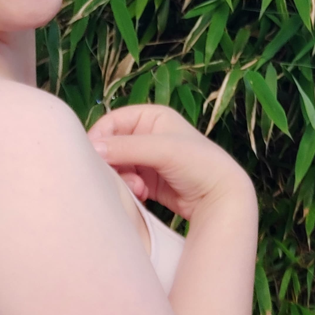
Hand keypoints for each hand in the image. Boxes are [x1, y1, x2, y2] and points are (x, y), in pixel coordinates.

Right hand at [86, 103, 250, 222]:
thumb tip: (92, 149)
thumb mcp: (163, 151)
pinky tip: (142, 196)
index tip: (94, 159)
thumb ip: (126, 148)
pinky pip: (126, 182)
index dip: (100, 138)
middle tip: (122, 179)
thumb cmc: (200, 165)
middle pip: (111, 147)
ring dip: (122, 180)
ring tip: (138, 190)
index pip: (111, 122)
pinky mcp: (148, 181)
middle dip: (113, 164)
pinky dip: (129, 190)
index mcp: (152, 117)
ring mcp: (147, 159)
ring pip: (117, 167)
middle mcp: (148, 135)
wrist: (222, 198)